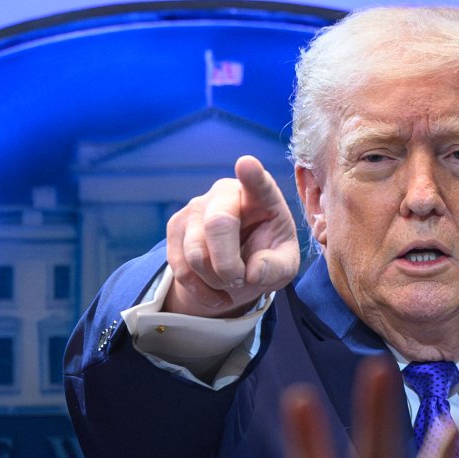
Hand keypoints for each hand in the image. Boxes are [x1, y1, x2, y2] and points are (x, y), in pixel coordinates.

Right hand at [164, 155, 299, 316]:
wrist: (237, 267)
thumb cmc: (267, 257)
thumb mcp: (284, 267)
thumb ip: (276, 268)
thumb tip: (253, 271)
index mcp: (261, 195)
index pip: (257, 182)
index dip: (252, 174)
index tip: (247, 164)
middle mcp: (225, 193)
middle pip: (217, 225)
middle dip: (228, 265)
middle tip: (240, 280)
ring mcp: (196, 206)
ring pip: (195, 252)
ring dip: (215, 280)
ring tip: (231, 284)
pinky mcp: (175, 226)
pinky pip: (180, 267)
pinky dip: (199, 289)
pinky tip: (215, 293)